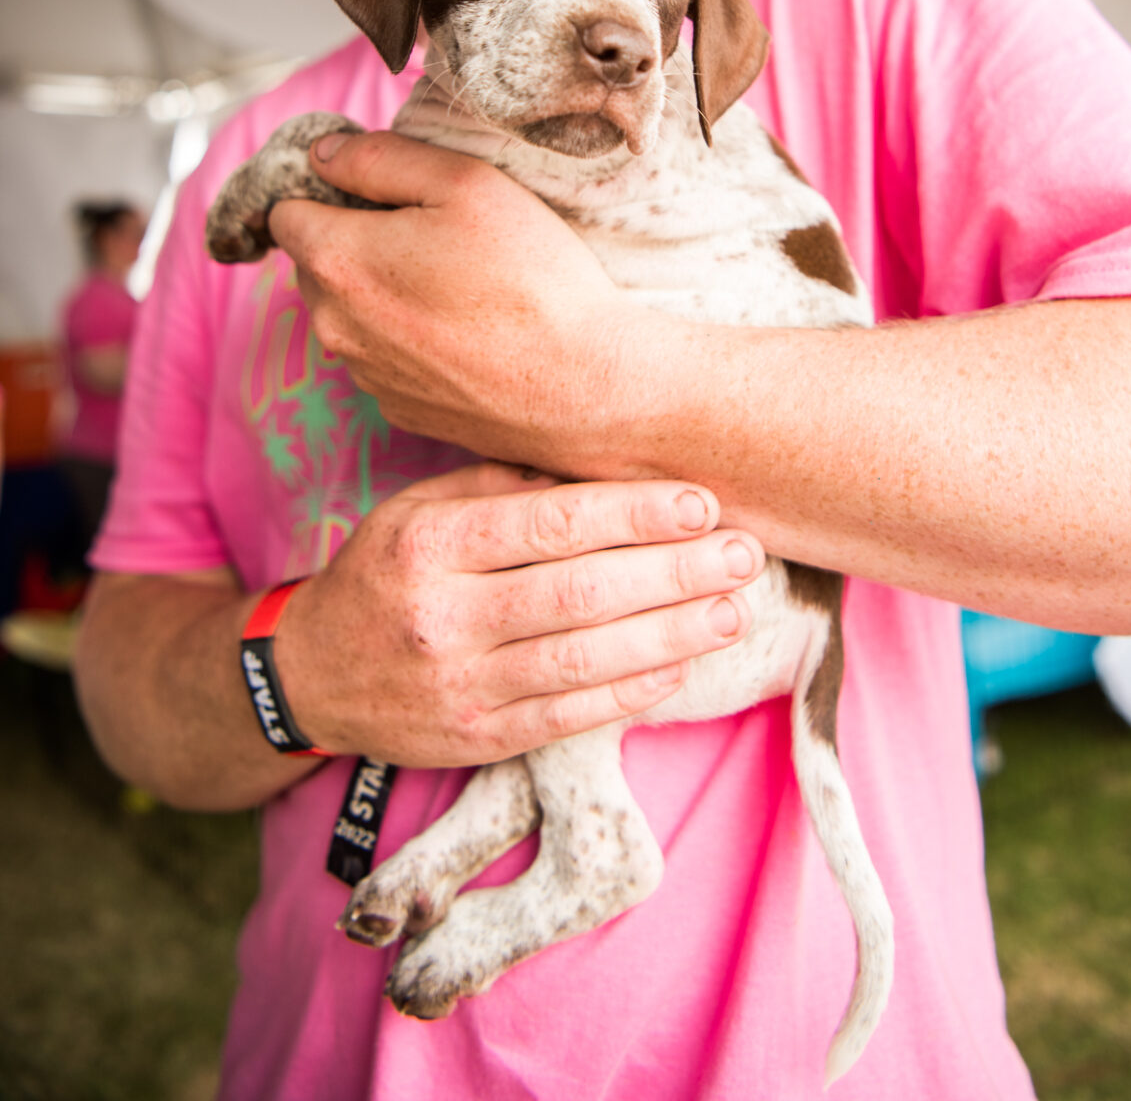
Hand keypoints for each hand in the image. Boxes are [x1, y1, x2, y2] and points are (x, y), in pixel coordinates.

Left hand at [269, 129, 667, 467]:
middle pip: (316, 263)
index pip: (284, 212)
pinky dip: (410, 338)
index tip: (378, 189)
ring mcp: (365, 375)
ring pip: (350, 312)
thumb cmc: (531, 278)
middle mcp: (334, 326)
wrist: (584, 388)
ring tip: (460, 284)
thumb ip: (380, 157)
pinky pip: (384, 355)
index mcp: (338, 261)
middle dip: (356, 240)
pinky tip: (467, 330)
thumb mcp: (465, 182)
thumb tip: (323, 153)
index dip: (327, 190)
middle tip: (435, 233)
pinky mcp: (399, 409)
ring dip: (384, 291)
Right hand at [272, 463, 764, 765]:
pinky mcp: (479, 740)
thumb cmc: (383, 571)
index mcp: (432, 543)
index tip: (701, 501)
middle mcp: (445, 616)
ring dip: (673, 634)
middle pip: (582, 593)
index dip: (635, 513)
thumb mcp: (418, 507)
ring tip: (733, 611)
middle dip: (675, 572)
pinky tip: (681, 662)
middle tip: (744, 552)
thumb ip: (502, 487)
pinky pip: (571, 714)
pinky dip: (633, 689)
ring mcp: (462, 686)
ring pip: (587, 658)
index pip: (552, 524)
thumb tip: (598, 466)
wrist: (310, 674)